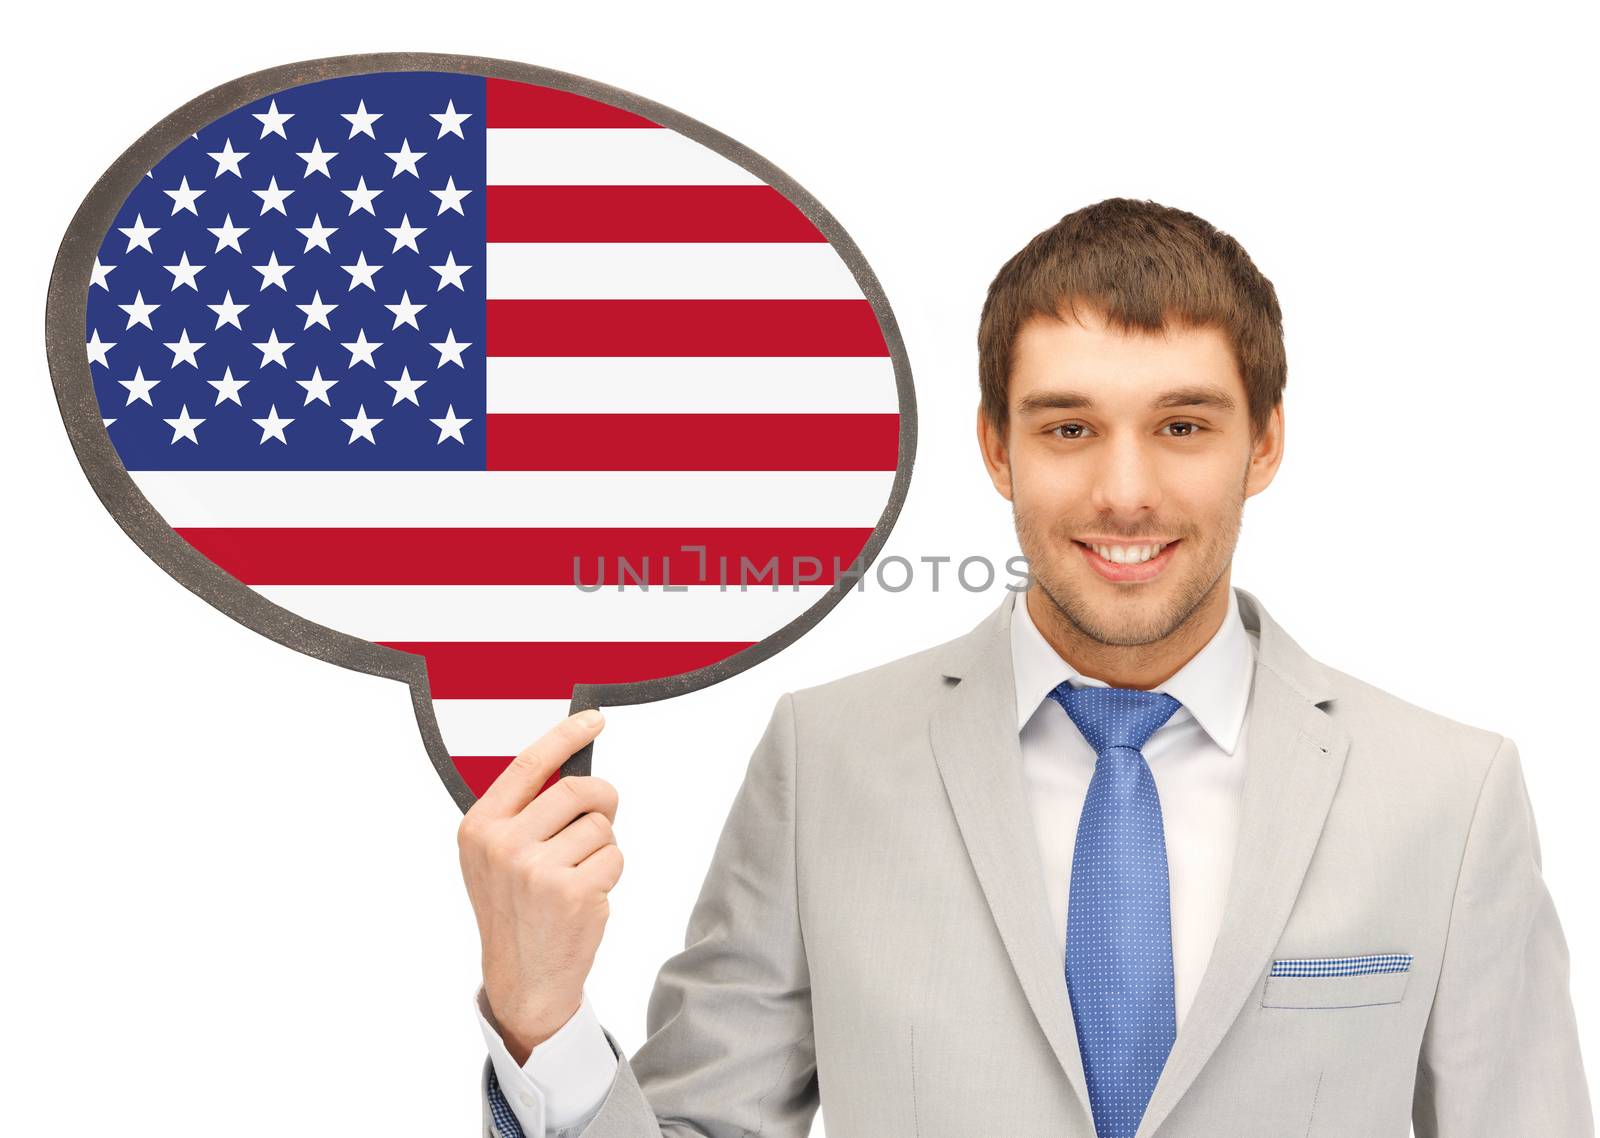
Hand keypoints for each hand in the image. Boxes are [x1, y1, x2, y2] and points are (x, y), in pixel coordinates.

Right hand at [458, 709, 621, 1064]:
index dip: (566, 735)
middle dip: (602, 799)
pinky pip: (614, 855)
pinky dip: (610, 872)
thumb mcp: (495, 857)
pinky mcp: (572, 891)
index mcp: (480, 828)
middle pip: (577, 789)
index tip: (594, 719)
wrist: (523, 979)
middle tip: (602, 816)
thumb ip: (522, 813)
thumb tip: (572, 765)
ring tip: (578, 875)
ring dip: (602, 847)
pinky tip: (586, 897)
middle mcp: (503, 844)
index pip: (529, 764)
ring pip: (600, 825)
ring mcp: (537, 869)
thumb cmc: (516, 911)